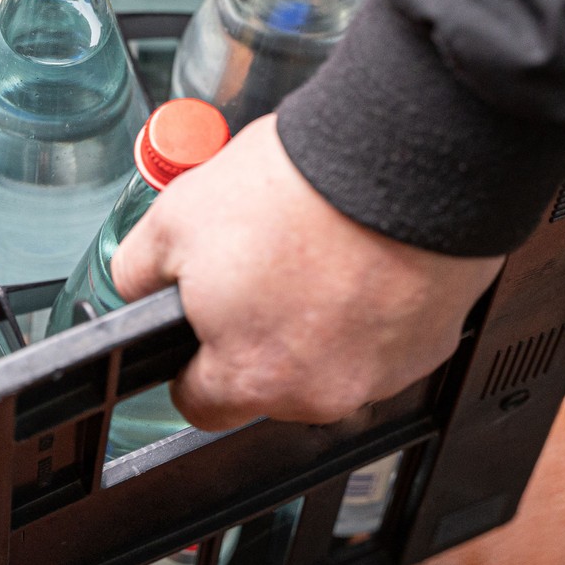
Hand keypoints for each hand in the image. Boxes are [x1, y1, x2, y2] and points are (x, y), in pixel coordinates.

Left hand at [110, 115, 502, 430]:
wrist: (397, 159)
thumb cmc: (294, 189)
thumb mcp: (174, 218)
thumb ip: (140, 272)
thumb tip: (134, 290)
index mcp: (251, 374)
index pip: (199, 405)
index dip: (191, 363)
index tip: (199, 332)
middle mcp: (320, 393)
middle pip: (271, 383)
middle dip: (260, 334)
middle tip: (263, 267)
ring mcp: (384, 373)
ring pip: (334, 362)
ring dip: (322, 322)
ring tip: (316, 249)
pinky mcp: (431, 344)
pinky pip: (388, 338)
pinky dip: (374, 306)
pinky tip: (363, 254)